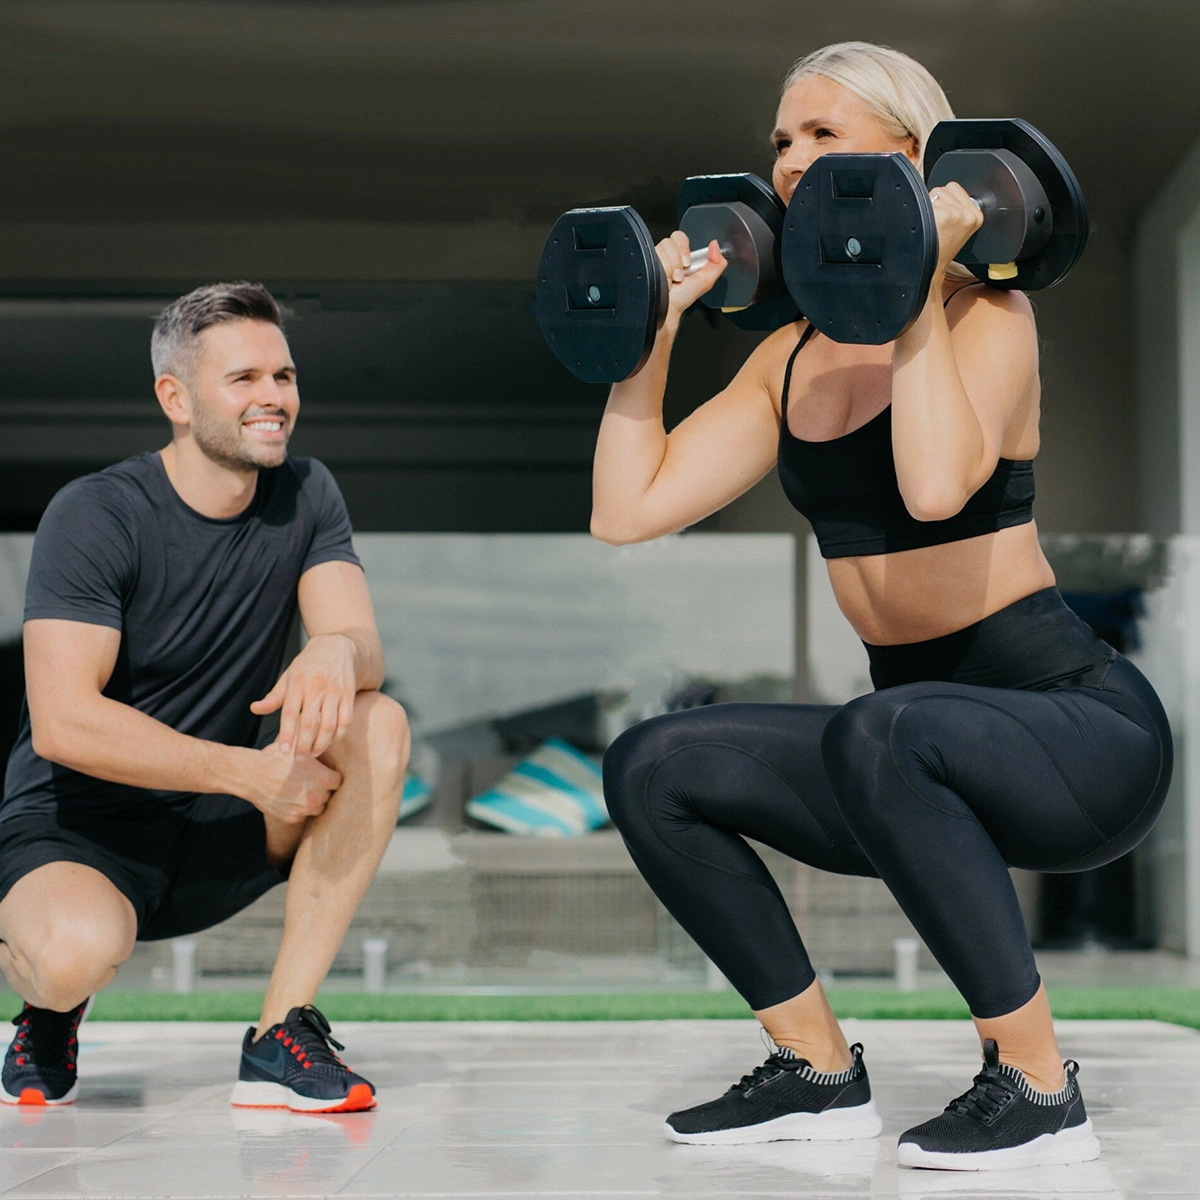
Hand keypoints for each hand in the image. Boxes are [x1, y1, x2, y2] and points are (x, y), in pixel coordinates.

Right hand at [242, 741, 342, 823]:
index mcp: (324, 779)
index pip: (338, 781)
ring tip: (300, 789)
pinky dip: (298, 808)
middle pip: (329, 795)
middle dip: (322, 788)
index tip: (322, 772)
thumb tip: (325, 729)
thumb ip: (315, 740)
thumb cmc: (275, 757)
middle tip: (309, 779)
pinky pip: (302, 815)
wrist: (251, 775)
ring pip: (317, 807)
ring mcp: (305, 810)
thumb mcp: (298, 744)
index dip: (330, 775)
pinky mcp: (293, 818)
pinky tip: (288, 796)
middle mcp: (317, 797)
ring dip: (312, 800)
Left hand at [250, 633, 356, 756]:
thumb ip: (274, 696)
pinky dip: (338, 735)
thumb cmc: (308, 666)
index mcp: (297, 683)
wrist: (338, 646)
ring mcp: (334, 691)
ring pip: (329, 726)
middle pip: (310, 724)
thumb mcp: (288, 676)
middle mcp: (316, 687)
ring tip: (313, 753)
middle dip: (304, 746)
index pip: (289, 714)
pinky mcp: (349, 694)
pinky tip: (330, 741)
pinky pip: (346, 721)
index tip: (284, 751)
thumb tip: (254, 709)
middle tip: (299, 758)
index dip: (286, 734)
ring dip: (321, 744)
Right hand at [657, 232, 726, 326]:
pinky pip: (654, 258)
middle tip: (679, 276)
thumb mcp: (706, 281)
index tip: (687, 264)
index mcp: (681, 256)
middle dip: (676, 261)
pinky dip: (661, 271)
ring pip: (662, 250)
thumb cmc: (683, 298)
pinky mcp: (646, 263)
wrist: (668, 310)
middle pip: (670, 241)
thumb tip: (715, 245)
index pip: (680, 237)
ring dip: (670, 269)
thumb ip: (717, 263)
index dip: (683, 249)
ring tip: (672, 281)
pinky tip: (664, 281)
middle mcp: (667, 255)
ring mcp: (655, 259)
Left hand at [928, 182, 983, 278]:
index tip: (944, 217)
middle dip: (937, 203)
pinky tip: (928, 228)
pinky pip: (926, 204)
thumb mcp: (961, 227)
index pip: (953, 187)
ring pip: (934, 195)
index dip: (944, 200)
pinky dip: (922, 214)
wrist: (933, 267)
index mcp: (977, 215)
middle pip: (943, 189)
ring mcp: (956, 215)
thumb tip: (944, 191)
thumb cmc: (942, 248)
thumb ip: (958, 206)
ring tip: (933, 226)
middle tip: (938, 224)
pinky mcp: (943, 217)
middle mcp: (968, 214)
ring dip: (930, 208)